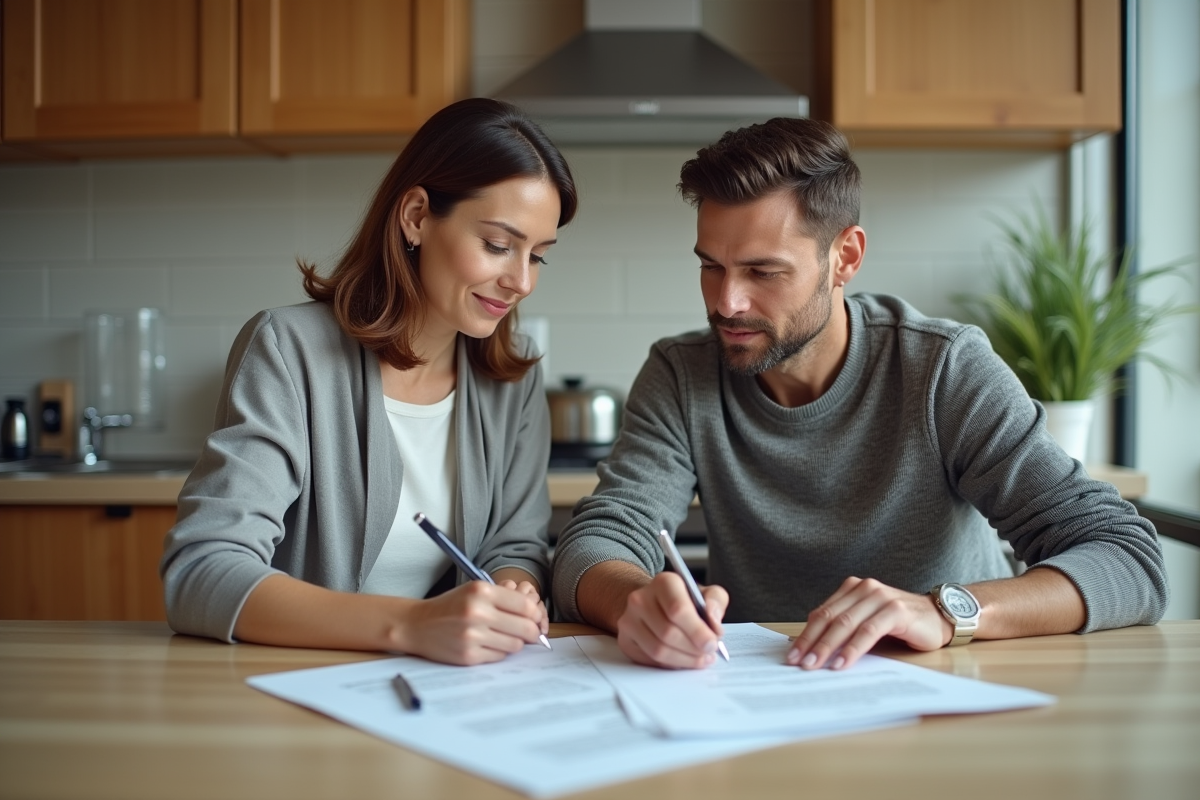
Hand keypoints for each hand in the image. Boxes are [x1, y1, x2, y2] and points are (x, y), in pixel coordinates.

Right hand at [399, 580, 545, 665]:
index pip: (525, 606)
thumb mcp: (474, 591)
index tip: (536, 619)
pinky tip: (487, 644)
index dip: (536, 614)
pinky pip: (499, 656)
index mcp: (481, 591)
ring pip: (515, 645)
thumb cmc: (450, 607)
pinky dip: (498, 652)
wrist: (417, 625)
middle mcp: (477, 612)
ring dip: (514, 642)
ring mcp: (472, 636)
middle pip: (525, 628)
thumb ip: (504, 599)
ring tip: (501, 636)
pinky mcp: (468, 655)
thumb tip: (536, 615)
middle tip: (529, 633)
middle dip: (532, 632)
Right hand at [615, 571, 728, 668]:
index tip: (712, 643)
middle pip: (668, 633)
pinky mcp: (625, 640)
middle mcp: (640, 598)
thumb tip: (713, 622)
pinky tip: (682, 659)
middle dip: (693, 649)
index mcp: (664, 582)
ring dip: (683, 660)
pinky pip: (649, 660)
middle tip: (708, 654)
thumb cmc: (683, 600)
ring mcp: (628, 620)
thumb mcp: (704, 593)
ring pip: (658, 650)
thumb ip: (716, 601)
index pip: (678, 609)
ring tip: (699, 659)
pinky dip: (670, 665)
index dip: (697, 631)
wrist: (654, 603)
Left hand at [787, 577, 951, 669]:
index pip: (822, 613)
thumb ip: (844, 627)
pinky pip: (868, 631)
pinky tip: (843, 663)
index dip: (805, 635)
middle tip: (798, 664)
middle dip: (811, 643)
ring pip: (846, 624)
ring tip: (815, 666)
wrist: (939, 617)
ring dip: (828, 647)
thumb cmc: (900, 623)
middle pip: (829, 618)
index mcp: (852, 588)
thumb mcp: (867, 621)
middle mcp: (864, 588)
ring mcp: (880, 597)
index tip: (792, 655)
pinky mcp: (895, 610)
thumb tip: (811, 648)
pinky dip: (853, 648)